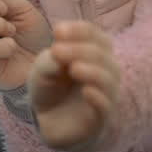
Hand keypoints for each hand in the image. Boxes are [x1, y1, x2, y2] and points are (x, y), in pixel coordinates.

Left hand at [29, 21, 119, 151]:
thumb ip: (51, 60)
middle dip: (80, 49)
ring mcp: (105, 94)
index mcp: (92, 52)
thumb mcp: (42, 69)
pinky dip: (99, 97)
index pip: (94, 35)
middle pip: (103, 54)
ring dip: (93, 70)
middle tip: (57, 50)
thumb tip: (59, 50)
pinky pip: (107, 106)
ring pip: (109, 78)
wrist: (46, 121)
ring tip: (73, 68)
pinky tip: (86, 91)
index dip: (79, 30)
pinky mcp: (101, 118)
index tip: (57, 31)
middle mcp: (104, 70)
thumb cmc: (49, 88)